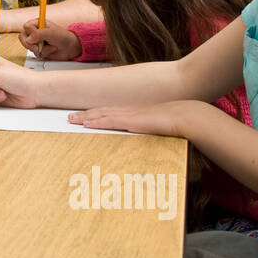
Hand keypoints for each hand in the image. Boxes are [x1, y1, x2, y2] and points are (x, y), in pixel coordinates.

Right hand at [19, 19, 80, 59]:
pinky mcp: (38, 50)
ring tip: (51, 46)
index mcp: (37, 23)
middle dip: (33, 43)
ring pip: (29, 47)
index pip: (26, 26)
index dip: (31, 32)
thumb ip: (39, 34)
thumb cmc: (63, 37)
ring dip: (41, 49)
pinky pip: (34, 53)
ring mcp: (36, 42)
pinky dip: (43, 53)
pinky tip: (51, 50)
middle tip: (41, 44)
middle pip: (23, 37)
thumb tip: (28, 39)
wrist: (71, 47)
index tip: (39, 36)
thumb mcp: (52, 33)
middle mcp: (35, 32)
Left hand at [65, 100, 203, 136]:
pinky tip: (86, 123)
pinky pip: (110, 121)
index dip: (95, 115)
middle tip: (69, 117)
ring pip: (102, 115)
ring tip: (71, 119)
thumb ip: (153, 135)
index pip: (110, 114)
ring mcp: (130, 115)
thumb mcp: (161, 131)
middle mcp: (130, 112)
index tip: (83, 117)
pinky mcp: (132, 120)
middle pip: (101, 112)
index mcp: (136, 114)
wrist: (188, 116)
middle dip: (84, 115)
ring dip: (85, 117)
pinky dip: (97, 121)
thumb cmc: (179, 124)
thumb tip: (150, 145)